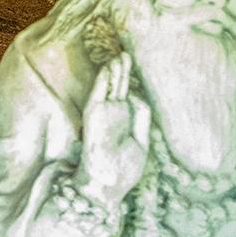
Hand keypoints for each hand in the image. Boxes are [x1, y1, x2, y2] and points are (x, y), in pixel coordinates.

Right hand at [75, 52, 151, 203]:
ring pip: (109, 88)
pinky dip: (102, 81)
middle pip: (119, 88)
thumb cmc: (123, 168)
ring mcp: (103, 114)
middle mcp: (112, 115)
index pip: (128, 97)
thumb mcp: (142, 142)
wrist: (108, 181)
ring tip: (120, 56)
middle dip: (123, 72)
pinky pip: (98, 93)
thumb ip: (141, 118)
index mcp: (123, 121)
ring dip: (114, 71)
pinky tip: (107, 68)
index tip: (131, 71)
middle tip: (126, 55)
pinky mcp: (93, 115)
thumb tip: (137, 96)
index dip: (131, 84)